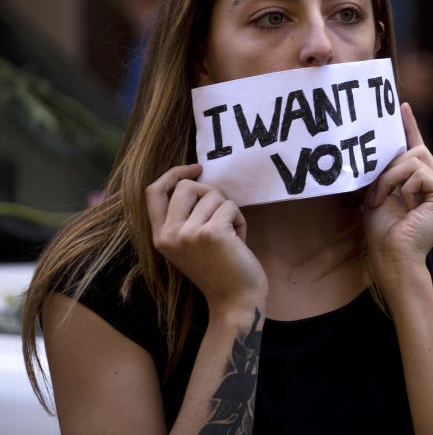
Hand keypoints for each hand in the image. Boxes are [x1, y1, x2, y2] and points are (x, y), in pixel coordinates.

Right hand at [146, 164, 267, 312]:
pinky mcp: (211, 233)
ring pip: (213, 194)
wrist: (235, 302)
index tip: (196, 168)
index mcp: (159, 237)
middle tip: (223, 215)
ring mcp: (188, 233)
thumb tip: (196, 180)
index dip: (173, 174)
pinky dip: (240, 220)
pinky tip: (239, 241)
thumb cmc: (219, 270)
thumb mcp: (189, 244)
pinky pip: (230, 206)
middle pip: (187, 186)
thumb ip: (184, 217)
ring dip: (229, 210)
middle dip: (211, 193)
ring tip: (231, 236)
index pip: (153, 192)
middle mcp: (168, 234)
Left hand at [363, 103, 432, 281]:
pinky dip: (402, 186)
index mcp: (419, 184)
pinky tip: (404, 206)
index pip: (416, 148)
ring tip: (380, 200)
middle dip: (389, 166)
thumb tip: (375, 146)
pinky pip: (419, 173)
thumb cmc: (382, 231)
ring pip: (413, 160)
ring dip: (389, 178)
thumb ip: (383, 170)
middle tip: (374, 189)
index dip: (409, 127)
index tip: (402, 107)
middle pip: (413, 151)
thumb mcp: (377, 191)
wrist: (391, 256)